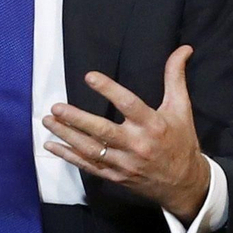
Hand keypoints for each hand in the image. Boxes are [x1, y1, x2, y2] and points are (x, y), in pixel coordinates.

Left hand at [43, 44, 209, 222]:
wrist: (184, 184)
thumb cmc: (181, 141)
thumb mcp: (181, 108)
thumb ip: (175, 77)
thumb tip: (183, 49)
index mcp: (152, 125)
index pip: (129, 104)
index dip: (109, 90)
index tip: (89, 76)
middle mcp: (137, 145)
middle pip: (103, 131)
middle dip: (77, 119)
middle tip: (56, 107)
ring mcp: (124, 163)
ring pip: (90, 150)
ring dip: (66, 136)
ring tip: (48, 121)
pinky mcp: (115, 176)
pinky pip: (88, 166)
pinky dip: (68, 156)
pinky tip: (52, 145)